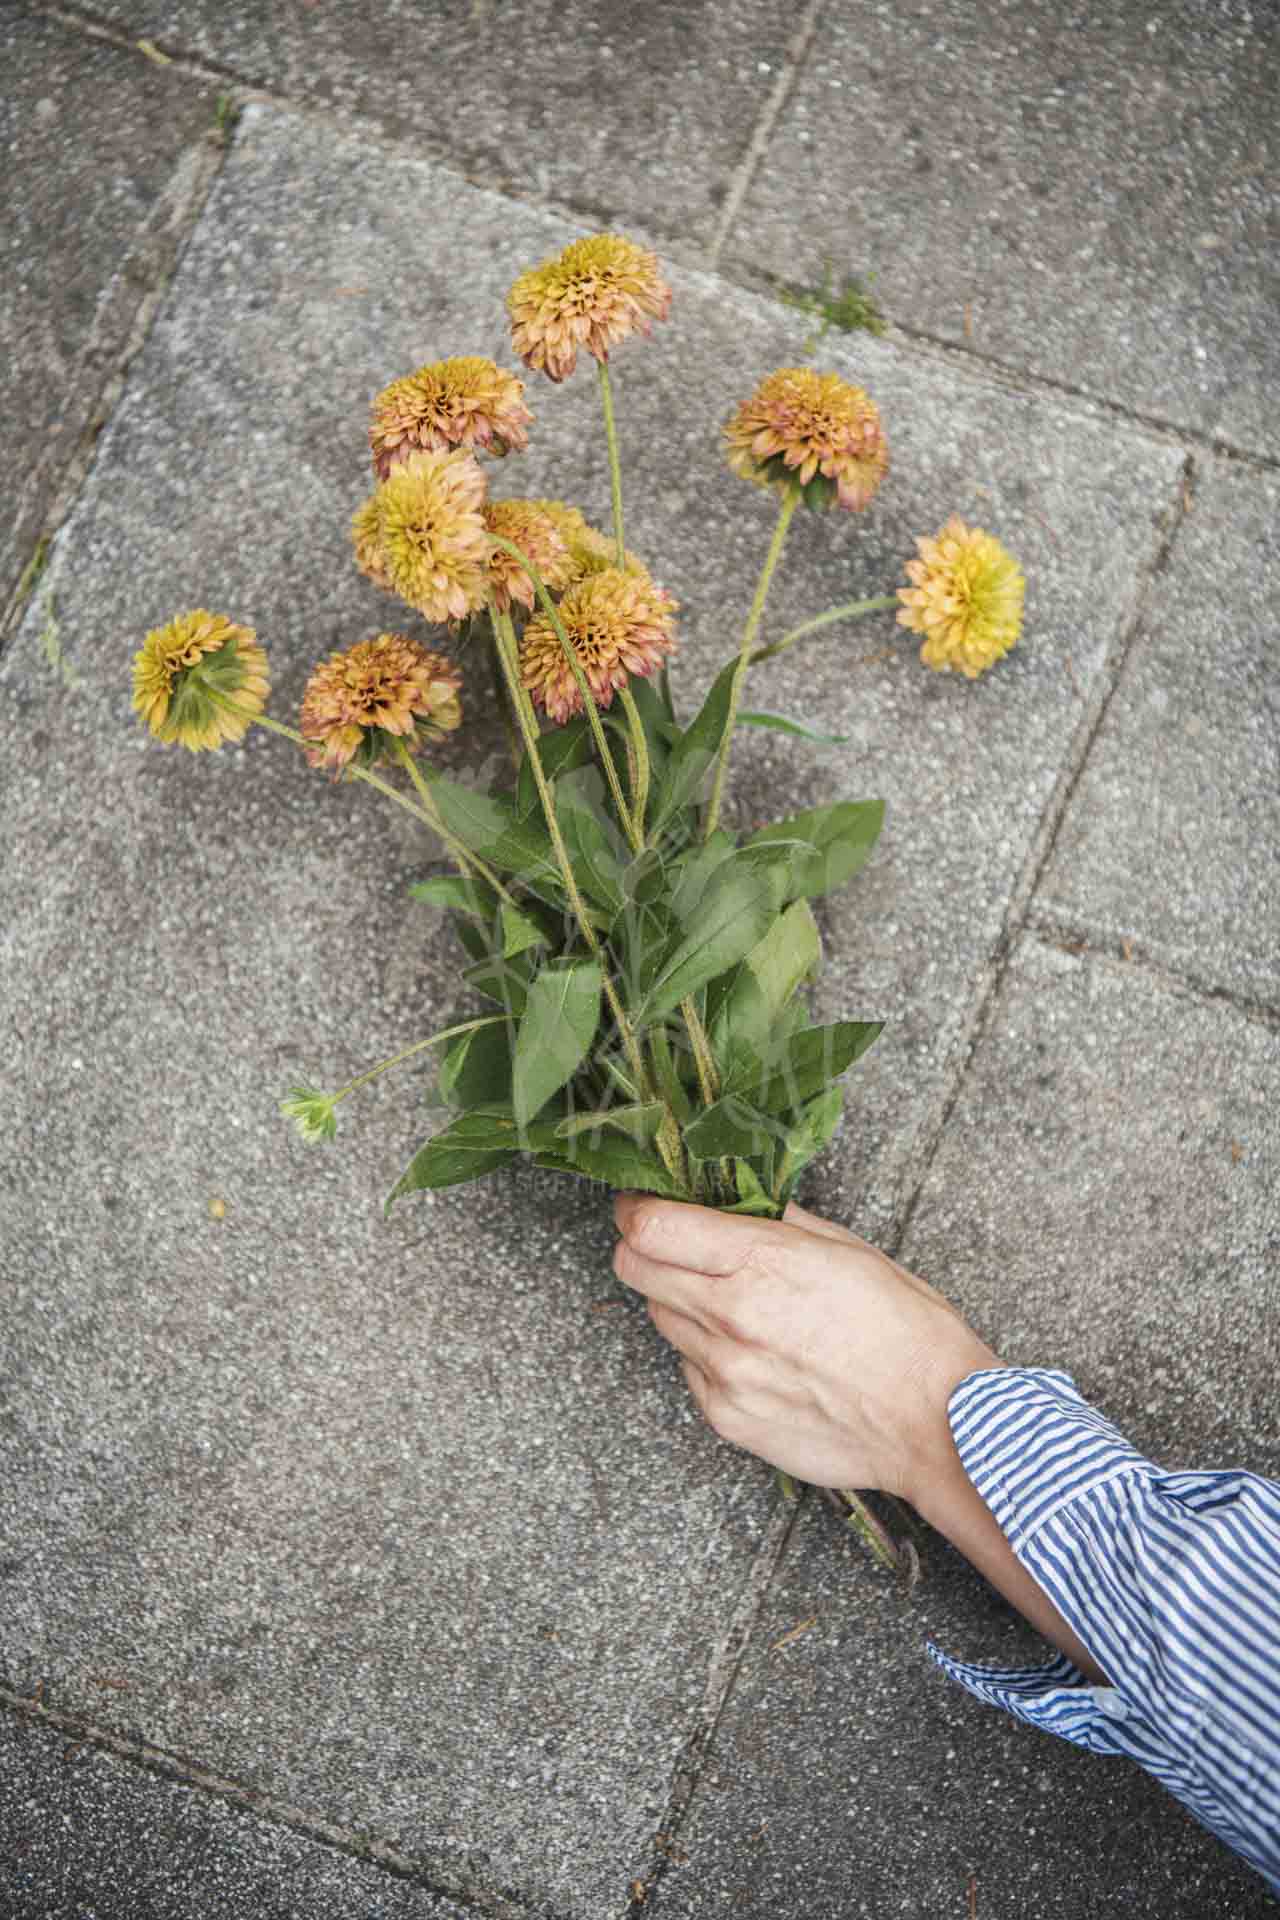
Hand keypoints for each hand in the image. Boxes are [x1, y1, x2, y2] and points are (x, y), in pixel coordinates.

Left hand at [613, 1194, 1106, 1680]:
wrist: (936, 1424)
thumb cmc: (907, 1331)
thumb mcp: (849, 1249)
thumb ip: (779, 1223)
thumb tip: (735, 1202)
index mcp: (763, 1263)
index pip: (650, 1226)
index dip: (637, 1209)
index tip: (641, 1204)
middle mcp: (731, 1317)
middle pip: (634, 1269)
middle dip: (645, 1249)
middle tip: (672, 1245)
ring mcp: (724, 1373)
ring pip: (661, 1318)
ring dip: (681, 1302)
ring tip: (736, 1306)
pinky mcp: (726, 1417)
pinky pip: (689, 1369)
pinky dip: (708, 1354)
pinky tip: (758, 1354)